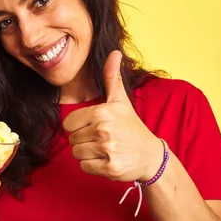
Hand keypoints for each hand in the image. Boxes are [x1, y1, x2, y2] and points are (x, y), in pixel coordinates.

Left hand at [62, 50, 163, 181]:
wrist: (151, 155)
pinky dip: (92, 166)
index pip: (68, 123)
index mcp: (101, 112)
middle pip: (72, 139)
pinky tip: (106, 160)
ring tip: (104, 149)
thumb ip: (112, 77)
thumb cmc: (132, 127)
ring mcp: (107, 150)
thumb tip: (114, 52)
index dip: (79, 126)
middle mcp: (103, 130)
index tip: (94, 127)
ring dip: (87, 154)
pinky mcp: (109, 168)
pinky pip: (84, 167)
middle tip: (102, 139)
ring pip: (76, 154)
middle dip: (84, 141)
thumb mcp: (121, 100)